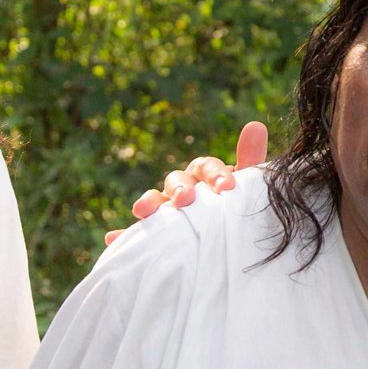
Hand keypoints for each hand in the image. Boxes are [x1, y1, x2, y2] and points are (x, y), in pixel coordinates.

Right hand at [104, 121, 268, 245]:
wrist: (229, 243)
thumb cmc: (236, 207)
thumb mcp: (248, 188)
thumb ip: (250, 160)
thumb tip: (255, 124)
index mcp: (204, 175)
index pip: (205, 166)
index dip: (214, 174)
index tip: (226, 187)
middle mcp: (182, 188)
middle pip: (176, 180)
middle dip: (180, 188)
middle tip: (186, 199)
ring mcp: (166, 210)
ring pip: (154, 200)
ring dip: (149, 202)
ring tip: (143, 210)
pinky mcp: (154, 233)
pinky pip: (137, 234)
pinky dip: (123, 235)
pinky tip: (112, 238)